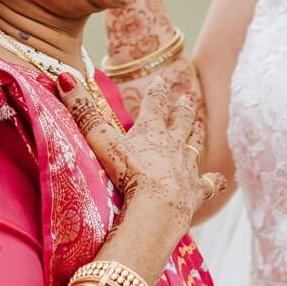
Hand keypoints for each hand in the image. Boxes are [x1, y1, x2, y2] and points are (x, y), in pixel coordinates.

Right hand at [60, 72, 221, 235]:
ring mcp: (187, 168)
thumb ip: (82, 111)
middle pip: (179, 122)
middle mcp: (173, 145)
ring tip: (198, 125)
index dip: (157, 91)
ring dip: (195, 134)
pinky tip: (221, 179)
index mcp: (151, 130)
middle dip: (182, 108)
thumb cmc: (127, 174)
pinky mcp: (196, 192)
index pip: (155, 103)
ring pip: (194, 146)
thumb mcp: (100, 140)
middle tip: (187, 98)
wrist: (156, 209)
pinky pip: (209, 184)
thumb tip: (64, 76)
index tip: (162, 80)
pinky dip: (215, 181)